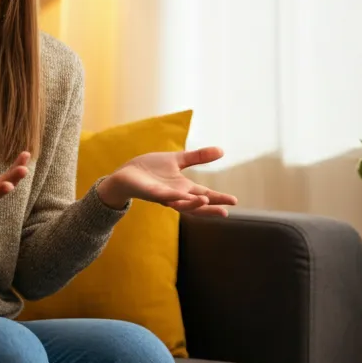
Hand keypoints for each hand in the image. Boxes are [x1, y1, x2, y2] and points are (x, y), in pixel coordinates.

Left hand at [97, 147, 237, 216]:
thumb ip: (198, 157)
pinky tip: (182, 195)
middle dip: (210, 208)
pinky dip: (173, 197)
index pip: (205, 195)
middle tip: (225, 212)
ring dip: (192, 204)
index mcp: (183, 188)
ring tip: (205, 200)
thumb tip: (222, 151)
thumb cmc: (150, 169)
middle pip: (196, 205)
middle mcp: (175, 195)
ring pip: (180, 204)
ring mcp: (163, 196)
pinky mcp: (150, 193)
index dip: (218, 199)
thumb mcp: (178, 160)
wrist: (126, 174)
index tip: (234, 202)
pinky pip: (163, 196)